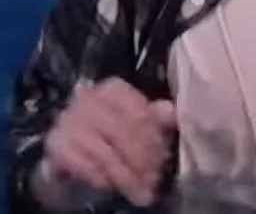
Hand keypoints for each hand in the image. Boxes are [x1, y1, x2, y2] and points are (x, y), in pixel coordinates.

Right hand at [37, 78, 176, 208]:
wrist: (68, 140)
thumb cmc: (109, 127)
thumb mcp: (134, 117)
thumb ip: (155, 114)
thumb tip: (172, 114)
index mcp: (113, 89)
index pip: (139, 113)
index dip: (153, 138)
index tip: (162, 159)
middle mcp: (88, 100)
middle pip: (124, 133)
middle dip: (142, 160)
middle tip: (154, 180)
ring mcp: (70, 122)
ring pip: (106, 153)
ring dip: (126, 176)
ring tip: (141, 192)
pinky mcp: (57, 144)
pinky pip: (86, 166)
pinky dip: (104, 179)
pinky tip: (115, 187)